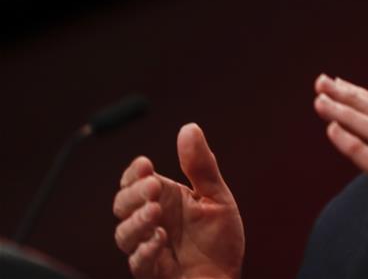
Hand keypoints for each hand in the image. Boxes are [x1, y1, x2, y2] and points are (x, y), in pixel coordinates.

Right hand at [112, 123, 244, 278]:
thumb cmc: (219, 241)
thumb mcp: (216, 198)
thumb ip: (201, 166)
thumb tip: (189, 128)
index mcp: (165, 199)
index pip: (135, 180)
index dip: (134, 172)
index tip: (145, 165)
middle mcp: (152, 221)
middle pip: (122, 204)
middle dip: (134, 194)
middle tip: (153, 187)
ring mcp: (148, 247)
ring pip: (124, 234)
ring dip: (137, 221)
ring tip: (156, 213)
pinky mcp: (151, 272)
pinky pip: (138, 263)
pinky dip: (146, 250)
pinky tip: (161, 240)